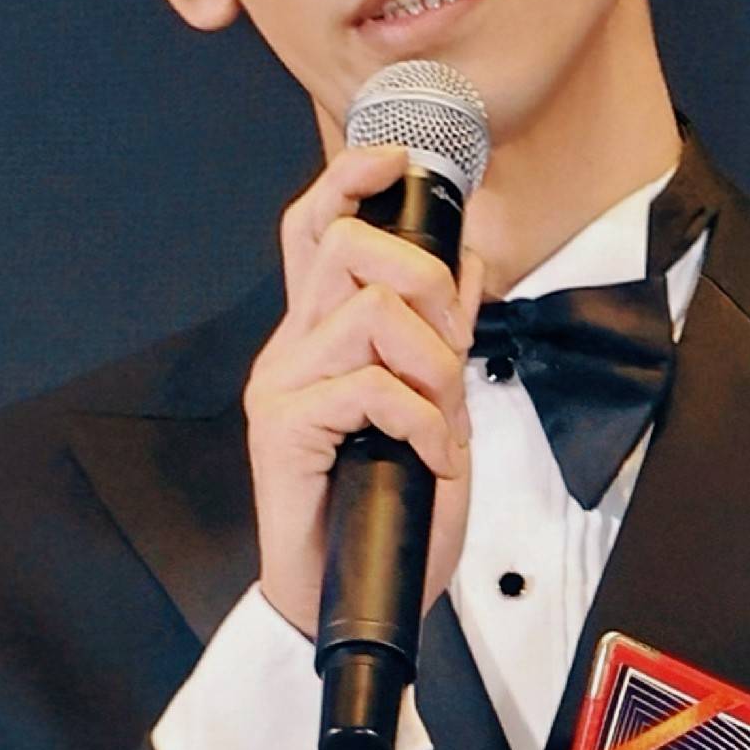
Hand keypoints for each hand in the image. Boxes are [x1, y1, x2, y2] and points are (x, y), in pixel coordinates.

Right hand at [242, 144, 484, 639]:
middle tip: (451, 350)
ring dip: (430, 365)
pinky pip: (369, 388)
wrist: (351, 591)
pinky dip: (422, 421)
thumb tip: (469, 256)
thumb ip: (442, 334)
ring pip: (367, 314)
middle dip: (424, 282)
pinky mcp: (281, 431)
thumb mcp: (437, 406)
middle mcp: (290, 349)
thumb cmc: (388, 505)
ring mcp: (280, 387)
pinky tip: (431, 456)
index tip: (397, 158)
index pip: (315, 228)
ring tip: (441, 421)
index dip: (350, 179)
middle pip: (346, 247)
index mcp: (318, 335)